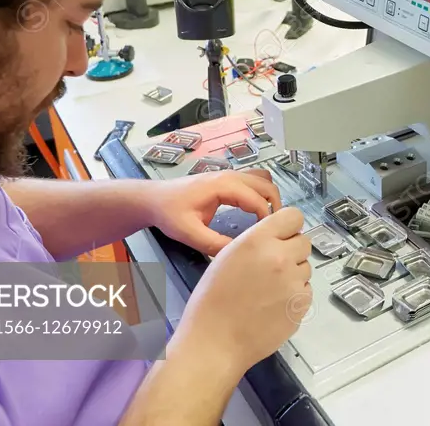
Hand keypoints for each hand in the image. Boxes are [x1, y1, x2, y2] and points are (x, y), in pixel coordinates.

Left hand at [149, 169, 281, 255]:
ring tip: (268, 219)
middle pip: (266, 184)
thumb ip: (214, 244)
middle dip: (275, 205)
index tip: (268, 236)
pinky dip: (261, 193)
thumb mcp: (189, 233)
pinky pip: (254, 180)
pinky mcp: (227, 179)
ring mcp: (229, 175)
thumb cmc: (169, 213)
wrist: (154, 199)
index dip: (267, 218)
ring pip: (262, 179)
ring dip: (270, 196)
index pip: (257, 199)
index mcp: (223, 185)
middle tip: (274, 228)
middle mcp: (230, 176)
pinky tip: (256, 211)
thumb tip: (238, 253)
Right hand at [178, 207, 312, 373]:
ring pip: (306, 267)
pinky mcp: (301, 305)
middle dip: (292, 250)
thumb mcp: (227, 256)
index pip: (294, 216)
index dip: (288, 227)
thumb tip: (277, 238)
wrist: (215, 342)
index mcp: (258, 240)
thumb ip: (256, 241)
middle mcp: (281, 257)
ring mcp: (294, 282)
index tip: (281, 236)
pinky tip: (273, 305)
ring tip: (269, 289)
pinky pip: (306, 290)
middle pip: (304, 242)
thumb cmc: (212, 299)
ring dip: (293, 273)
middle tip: (273, 265)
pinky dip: (294, 295)